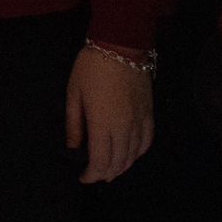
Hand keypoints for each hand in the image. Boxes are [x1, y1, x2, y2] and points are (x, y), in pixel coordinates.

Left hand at [66, 43, 154, 182]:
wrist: (122, 44)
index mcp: (103, 124)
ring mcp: (139, 121)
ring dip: (122, 167)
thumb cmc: (92, 67)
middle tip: (94, 175)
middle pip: (118, 163)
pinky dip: (139, 152)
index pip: (100, 162)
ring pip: (134, 155)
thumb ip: (74, 124)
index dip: (91, 175)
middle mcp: (124, 128)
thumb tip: (73, 147)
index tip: (82, 177)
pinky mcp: (149, 112)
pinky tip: (131, 154)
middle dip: (106, 174)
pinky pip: (147, 140)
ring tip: (111, 170)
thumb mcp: (74, 93)